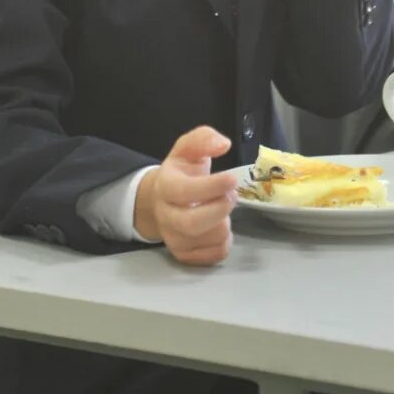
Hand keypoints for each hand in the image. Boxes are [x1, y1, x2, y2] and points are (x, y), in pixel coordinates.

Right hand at [132, 126, 242, 263]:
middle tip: (231, 196)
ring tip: (221, 209)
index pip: (184, 192)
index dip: (210, 187)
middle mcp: (165, 216)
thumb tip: (223, 144)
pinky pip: (214, 254)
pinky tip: (218, 226)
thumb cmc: (182, 172)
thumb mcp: (188, 148)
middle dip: (220, 209)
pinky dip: (224, 241)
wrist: (162, 200)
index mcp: (165, 186)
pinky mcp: (184, 255)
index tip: (232, 179)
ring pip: (209, 239)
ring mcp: (173, 238)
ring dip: (224, 223)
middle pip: (192, 223)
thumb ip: (204, 139)